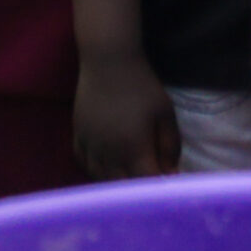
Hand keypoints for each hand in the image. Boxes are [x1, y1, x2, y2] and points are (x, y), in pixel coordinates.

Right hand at [74, 50, 178, 178]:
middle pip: (120, 185)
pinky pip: (81, 160)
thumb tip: (171, 173)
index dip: (158, 188)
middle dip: (135, 189)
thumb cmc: (142, 85)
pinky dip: (92, 169)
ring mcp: (90, 142)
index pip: (146, 182)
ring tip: (127, 179)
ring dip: (114, 183)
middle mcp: (109, 150)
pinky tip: (104, 167)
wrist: (108, 60)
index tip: (166, 186)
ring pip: (98, 176)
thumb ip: (171, 146)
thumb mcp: (165, 114)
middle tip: (147, 183)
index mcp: (133, 147)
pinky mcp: (78, 131)